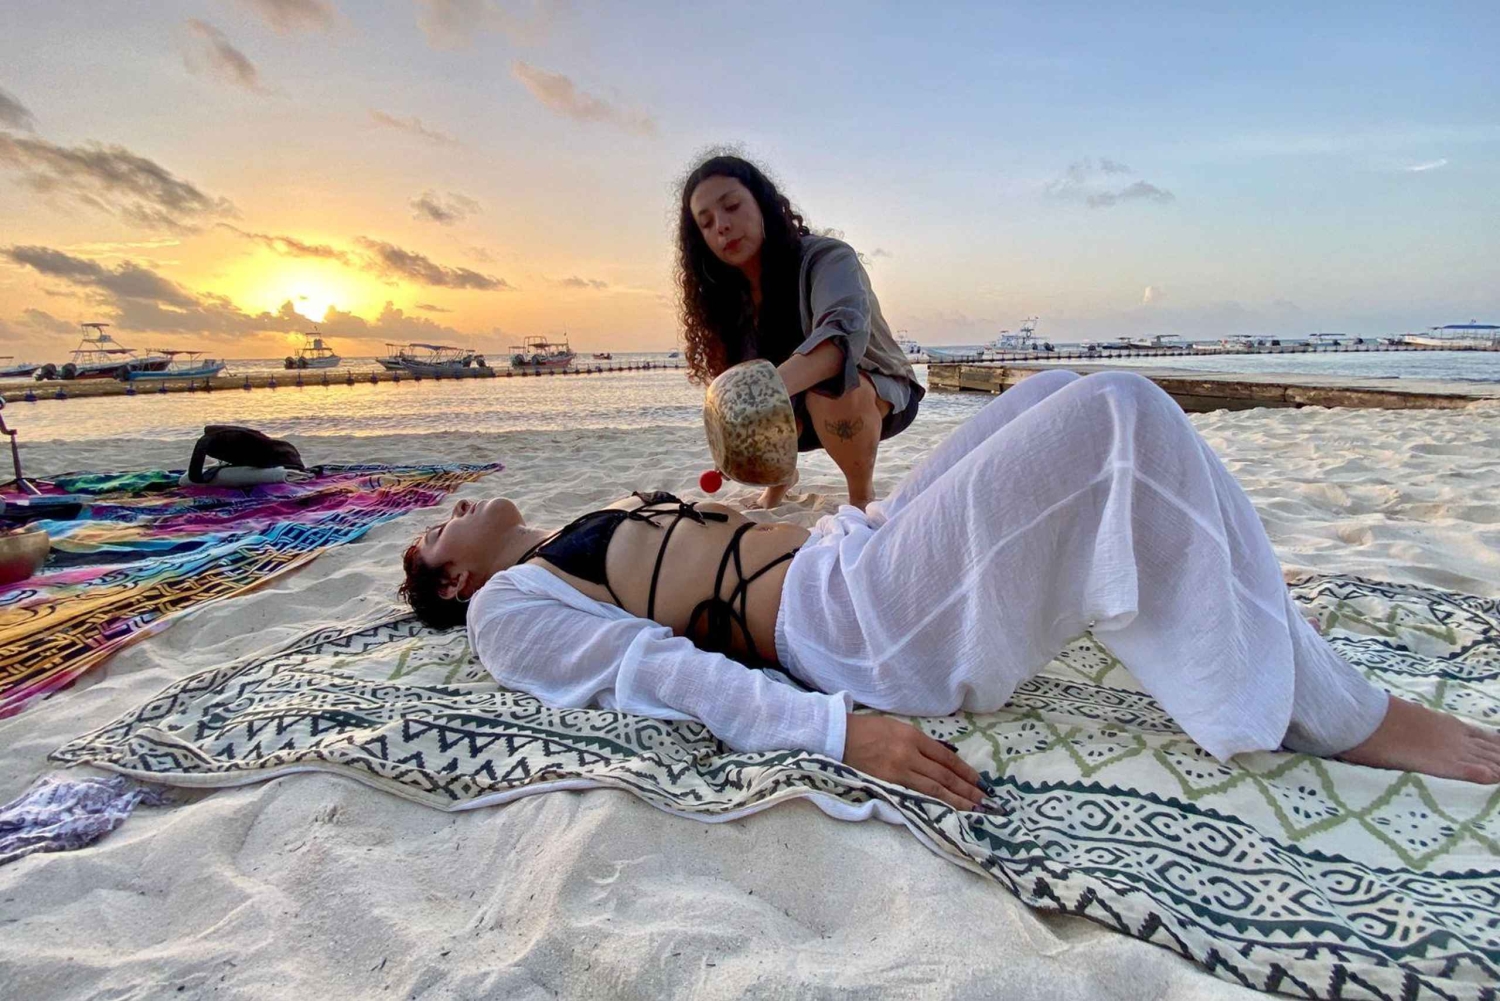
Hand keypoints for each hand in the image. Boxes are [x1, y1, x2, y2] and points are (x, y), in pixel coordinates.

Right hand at [842, 714, 986, 810]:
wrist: (838, 737)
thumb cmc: (867, 730)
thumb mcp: (897, 728)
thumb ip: (919, 743)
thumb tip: (943, 758)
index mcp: (913, 736)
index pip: (947, 758)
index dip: (965, 771)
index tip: (980, 782)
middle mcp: (910, 754)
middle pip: (945, 775)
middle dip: (967, 789)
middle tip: (986, 801)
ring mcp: (898, 771)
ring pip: (935, 789)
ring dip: (957, 800)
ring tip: (973, 809)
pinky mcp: (888, 784)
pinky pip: (916, 796)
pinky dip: (934, 804)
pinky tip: (946, 810)